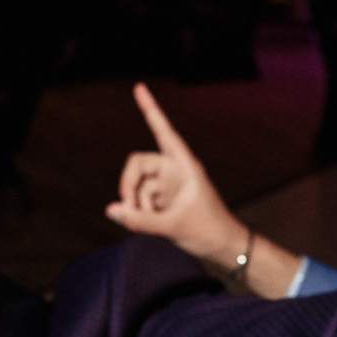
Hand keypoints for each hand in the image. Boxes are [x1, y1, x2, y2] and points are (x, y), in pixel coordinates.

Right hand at [105, 83, 244, 262]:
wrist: (224, 249)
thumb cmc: (208, 232)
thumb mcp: (174, 226)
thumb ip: (140, 220)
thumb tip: (112, 210)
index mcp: (185, 165)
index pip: (164, 132)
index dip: (150, 109)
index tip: (138, 87)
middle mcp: (175, 171)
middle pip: (138, 163)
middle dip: (128, 184)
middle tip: (129, 209)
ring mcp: (168, 185)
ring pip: (137, 185)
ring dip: (137, 204)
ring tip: (152, 223)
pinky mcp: (163, 200)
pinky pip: (140, 200)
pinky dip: (140, 212)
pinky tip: (154, 224)